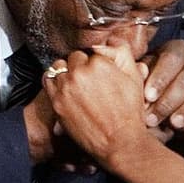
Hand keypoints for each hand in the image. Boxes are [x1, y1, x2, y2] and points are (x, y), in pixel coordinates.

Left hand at [43, 46, 156, 167]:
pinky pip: (48, 80)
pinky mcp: (57, 102)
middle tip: (90, 79)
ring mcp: (66, 88)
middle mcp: (80, 73)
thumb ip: (123, 54)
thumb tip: (110, 40)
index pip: (92, 51)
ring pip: (59, 67)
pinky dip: (55, 81)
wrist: (120, 142)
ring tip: (77, 83)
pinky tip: (65, 88)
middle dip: (82, 65)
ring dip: (67, 72)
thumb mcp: (135, 78)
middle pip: (74, 57)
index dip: (97, 61)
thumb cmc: (130, 113)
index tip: (100, 71)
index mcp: (100, 63)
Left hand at [140, 40, 183, 129]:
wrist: (180, 109)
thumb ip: (141, 78)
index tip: (148, 97)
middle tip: (154, 118)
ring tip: (176, 123)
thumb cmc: (158, 92)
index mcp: (177, 50)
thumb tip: (137, 74)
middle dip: (169, 100)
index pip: (171, 59)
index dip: (160, 78)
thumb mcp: (146, 83)